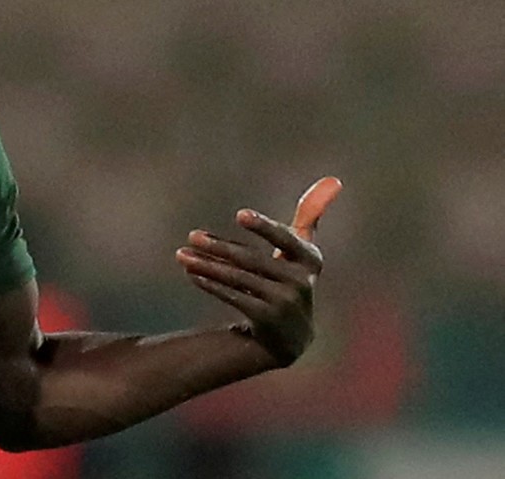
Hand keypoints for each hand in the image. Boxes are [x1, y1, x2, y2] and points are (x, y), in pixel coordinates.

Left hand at [176, 177, 343, 366]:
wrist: (291, 336)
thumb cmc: (291, 281)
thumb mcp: (302, 251)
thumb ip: (310, 217)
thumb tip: (333, 179)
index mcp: (310, 260)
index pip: (286, 239)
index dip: (265, 227)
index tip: (240, 215)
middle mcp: (301, 282)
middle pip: (252, 260)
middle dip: (219, 247)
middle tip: (192, 236)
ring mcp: (284, 304)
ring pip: (238, 279)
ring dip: (207, 266)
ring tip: (181, 255)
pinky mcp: (267, 320)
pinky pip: (234, 297)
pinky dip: (211, 284)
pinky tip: (192, 273)